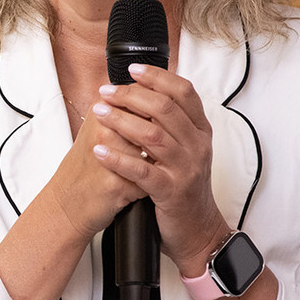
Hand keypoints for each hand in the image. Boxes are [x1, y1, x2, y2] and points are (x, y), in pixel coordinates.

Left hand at [87, 63, 231, 275]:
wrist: (197, 230)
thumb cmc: (182, 185)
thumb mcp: (184, 149)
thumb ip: (170, 123)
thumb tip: (140, 90)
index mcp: (201, 131)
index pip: (184, 92)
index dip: (157, 76)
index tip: (131, 69)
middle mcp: (197, 146)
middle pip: (165, 109)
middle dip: (132, 95)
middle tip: (106, 91)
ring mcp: (186, 169)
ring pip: (153, 136)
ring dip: (121, 121)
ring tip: (98, 112)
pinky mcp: (171, 192)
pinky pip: (142, 171)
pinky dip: (118, 159)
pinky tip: (99, 151)